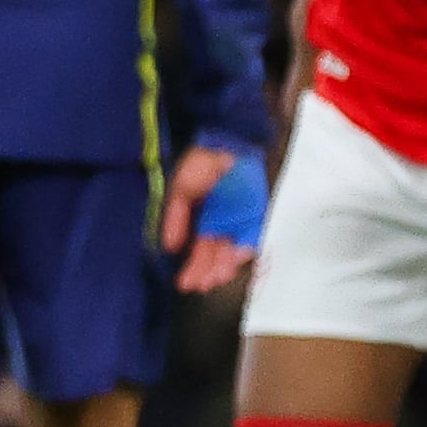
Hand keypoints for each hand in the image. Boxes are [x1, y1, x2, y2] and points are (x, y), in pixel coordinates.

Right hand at [159, 141, 258, 296]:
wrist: (229, 140)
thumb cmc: (202, 162)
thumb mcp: (181, 189)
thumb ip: (175, 218)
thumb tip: (169, 246)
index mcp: (203, 218)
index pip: (198, 248)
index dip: (193, 266)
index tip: (186, 283)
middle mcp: (222, 222)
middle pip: (215, 253)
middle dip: (207, 271)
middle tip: (200, 286)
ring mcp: (240, 220)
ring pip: (233, 249)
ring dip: (224, 266)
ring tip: (215, 279)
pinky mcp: (257, 214)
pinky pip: (251, 236)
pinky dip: (244, 249)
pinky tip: (234, 260)